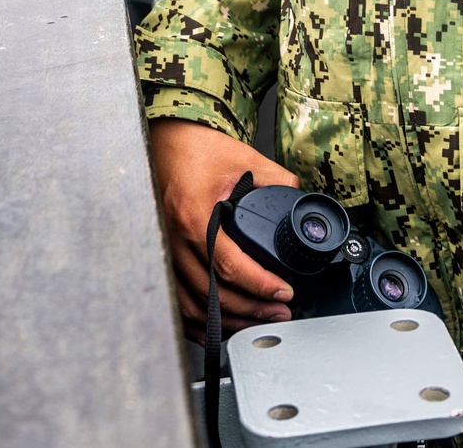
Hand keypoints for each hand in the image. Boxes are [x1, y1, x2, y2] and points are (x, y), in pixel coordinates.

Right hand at [149, 117, 300, 342]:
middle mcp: (175, 237)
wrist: (167, 139)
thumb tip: (299, 198)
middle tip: (278, 313)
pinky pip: (177, 299)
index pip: (228, 265)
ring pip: (192, 304)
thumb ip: (274, 179)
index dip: (259, 285)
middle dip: (250, 310)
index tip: (283, 292)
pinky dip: (198, 319)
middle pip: (211, 293)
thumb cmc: (198, 147)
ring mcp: (165, 249)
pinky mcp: (163, 254)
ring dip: (226, 320)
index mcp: (195, 215)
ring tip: (256, 322)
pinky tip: (220, 323)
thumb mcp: (242, 157)